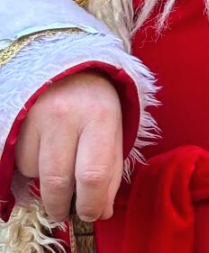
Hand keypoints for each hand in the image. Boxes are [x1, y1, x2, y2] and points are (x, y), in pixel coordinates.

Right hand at [13, 71, 123, 222]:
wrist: (73, 70)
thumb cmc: (99, 106)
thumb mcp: (116, 132)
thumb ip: (110, 173)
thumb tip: (100, 212)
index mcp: (101, 116)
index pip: (93, 174)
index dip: (90, 203)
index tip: (90, 215)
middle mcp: (66, 116)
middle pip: (59, 181)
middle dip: (63, 206)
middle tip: (67, 212)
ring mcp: (37, 117)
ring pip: (36, 174)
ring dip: (48, 185)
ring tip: (62, 171)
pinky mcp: (17, 121)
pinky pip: (21, 161)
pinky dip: (33, 168)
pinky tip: (47, 152)